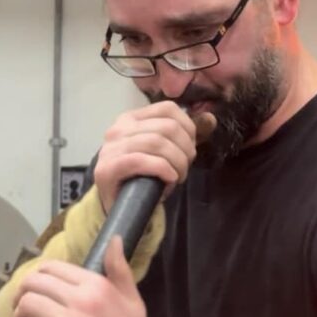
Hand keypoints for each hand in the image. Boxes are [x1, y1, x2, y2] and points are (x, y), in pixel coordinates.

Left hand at [5, 236, 159, 316]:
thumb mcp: (134, 303)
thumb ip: (120, 272)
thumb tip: (114, 241)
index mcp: (98, 286)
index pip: (53, 268)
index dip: (38, 280)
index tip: (37, 294)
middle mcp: (84, 300)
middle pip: (34, 283)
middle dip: (22, 295)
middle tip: (24, 313)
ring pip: (26, 305)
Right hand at [95, 100, 214, 213]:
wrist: (120, 208)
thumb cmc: (143, 179)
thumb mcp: (164, 153)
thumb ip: (183, 136)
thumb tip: (210, 119)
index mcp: (132, 119)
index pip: (168, 109)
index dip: (188, 127)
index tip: (191, 148)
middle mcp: (119, 129)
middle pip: (166, 127)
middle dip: (185, 149)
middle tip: (185, 167)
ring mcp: (110, 148)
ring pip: (156, 143)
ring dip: (176, 162)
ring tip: (178, 176)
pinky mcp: (107, 169)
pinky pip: (141, 160)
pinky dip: (162, 169)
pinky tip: (169, 179)